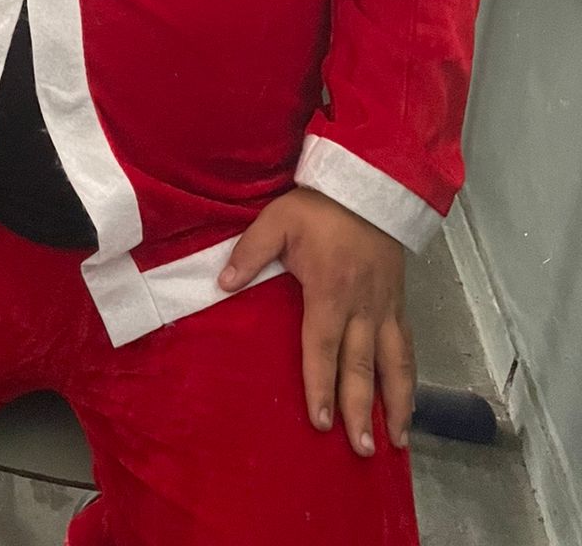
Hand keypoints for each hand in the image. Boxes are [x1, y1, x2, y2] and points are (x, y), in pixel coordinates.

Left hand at [219, 187, 413, 456]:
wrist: (369, 184)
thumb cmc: (318, 206)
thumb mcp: (277, 218)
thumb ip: (250, 252)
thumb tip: (222, 284)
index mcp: (329, 290)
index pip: (322, 347)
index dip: (321, 385)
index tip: (320, 421)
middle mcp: (362, 306)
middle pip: (361, 366)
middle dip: (361, 410)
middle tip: (361, 450)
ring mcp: (385, 306)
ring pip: (394, 363)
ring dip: (396, 404)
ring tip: (397, 442)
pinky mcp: (399, 302)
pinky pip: (408, 347)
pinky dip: (411, 379)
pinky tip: (409, 403)